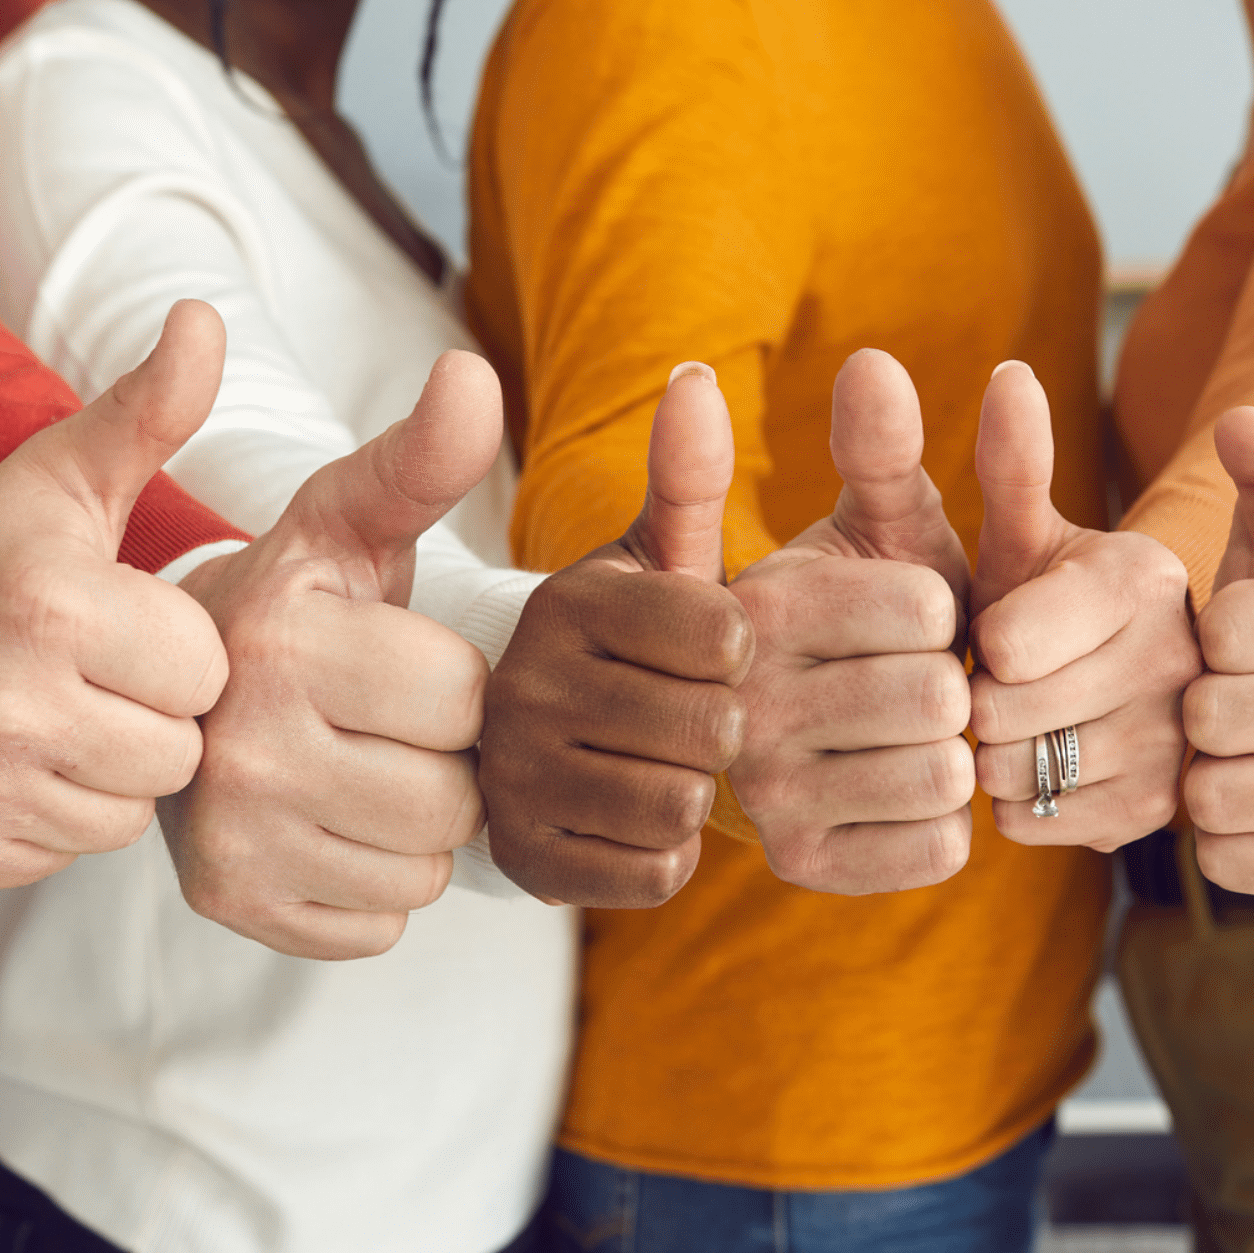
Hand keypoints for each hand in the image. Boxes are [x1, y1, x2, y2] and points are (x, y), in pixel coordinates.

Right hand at [0, 300, 230, 887]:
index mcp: (49, 603)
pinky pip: (63, 854)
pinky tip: (16, 760)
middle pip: (175, 753)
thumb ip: (151, 408)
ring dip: (109, 771)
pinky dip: (52, 815)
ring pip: (125, 813)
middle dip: (154, 717)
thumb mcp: (64, 474)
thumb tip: (206, 317)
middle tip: (97, 676)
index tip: (130, 625)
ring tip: (60, 714)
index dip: (178, 650)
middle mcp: (1, 700)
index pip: (204, 673)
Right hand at [169, 350, 500, 958]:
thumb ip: (417, 458)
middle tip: (378, 723)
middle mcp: (230, 747)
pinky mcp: (225, 906)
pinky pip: (376, 924)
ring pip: (420, 867)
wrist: (165, 691)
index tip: (391, 659)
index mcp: (271, 640)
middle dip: (440, 760)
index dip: (451, 682)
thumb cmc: (282, 596)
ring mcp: (221, 839)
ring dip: (412, 826)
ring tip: (351, 767)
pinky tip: (324, 824)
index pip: (461, 698)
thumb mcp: (340, 517)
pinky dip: (369, 884)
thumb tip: (475, 375)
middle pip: (450, 796)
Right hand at [480, 363, 755, 906]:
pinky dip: (666, 851)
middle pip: (711, 729)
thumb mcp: (647, 554)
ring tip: (666, 760)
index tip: (719, 650)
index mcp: (565, 602)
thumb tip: (696, 379)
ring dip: (697, 791)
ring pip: (682, 805)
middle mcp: (523, 688)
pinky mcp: (520, 862)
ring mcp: (511, 780)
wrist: (514, 739)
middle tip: (697, 715)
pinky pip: (652, 872)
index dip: (743, 652)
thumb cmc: (615, 637)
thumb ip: (685, 475)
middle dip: (725, 727)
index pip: (724, 636)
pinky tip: (635, 812)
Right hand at [727, 349, 975, 894]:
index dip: (942, 612)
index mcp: (755, 609)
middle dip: (951, 681)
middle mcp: (743, 703)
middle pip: (936, 694)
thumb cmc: (840, 620)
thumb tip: (869, 361)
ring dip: (952, 750)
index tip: (914, 615)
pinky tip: (899, 789)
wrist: (765, 739)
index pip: (923, 608)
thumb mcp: (856, 529)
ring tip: (908, 731)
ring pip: (943, 773)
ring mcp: (764, 794)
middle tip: (914, 680)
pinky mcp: (801, 865)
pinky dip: (942, 820)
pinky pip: (939, 846)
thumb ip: (872, 451)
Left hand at [967, 361, 1197, 849]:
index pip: (1008, 641)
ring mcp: (1198, 746)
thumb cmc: (1064, 607)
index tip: (996, 639)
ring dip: (999, 758)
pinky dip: (1030, 809)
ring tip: (1032, 724)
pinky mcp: (1186, 819)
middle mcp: (1190, 659)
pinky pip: (1049, 826)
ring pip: (1025, 775)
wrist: (1151, 699)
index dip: (978, 649)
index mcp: (1146, 575)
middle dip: (982, 704)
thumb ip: (1014, 462)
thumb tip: (1007, 374)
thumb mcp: (1036, 534)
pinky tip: (1059, 774)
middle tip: (1006, 688)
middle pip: (1008, 714)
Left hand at [1181, 408, 1253, 897]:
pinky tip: (1248, 798)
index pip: (1225, 629)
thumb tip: (1244, 423)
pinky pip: (1228, 858)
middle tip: (1223, 696)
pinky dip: (1216, 835)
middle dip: (1196, 705)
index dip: (1204, 634)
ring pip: (1216, 794)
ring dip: (1200, 772)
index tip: (1235, 633)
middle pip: (1214, 714)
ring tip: (1230, 746)